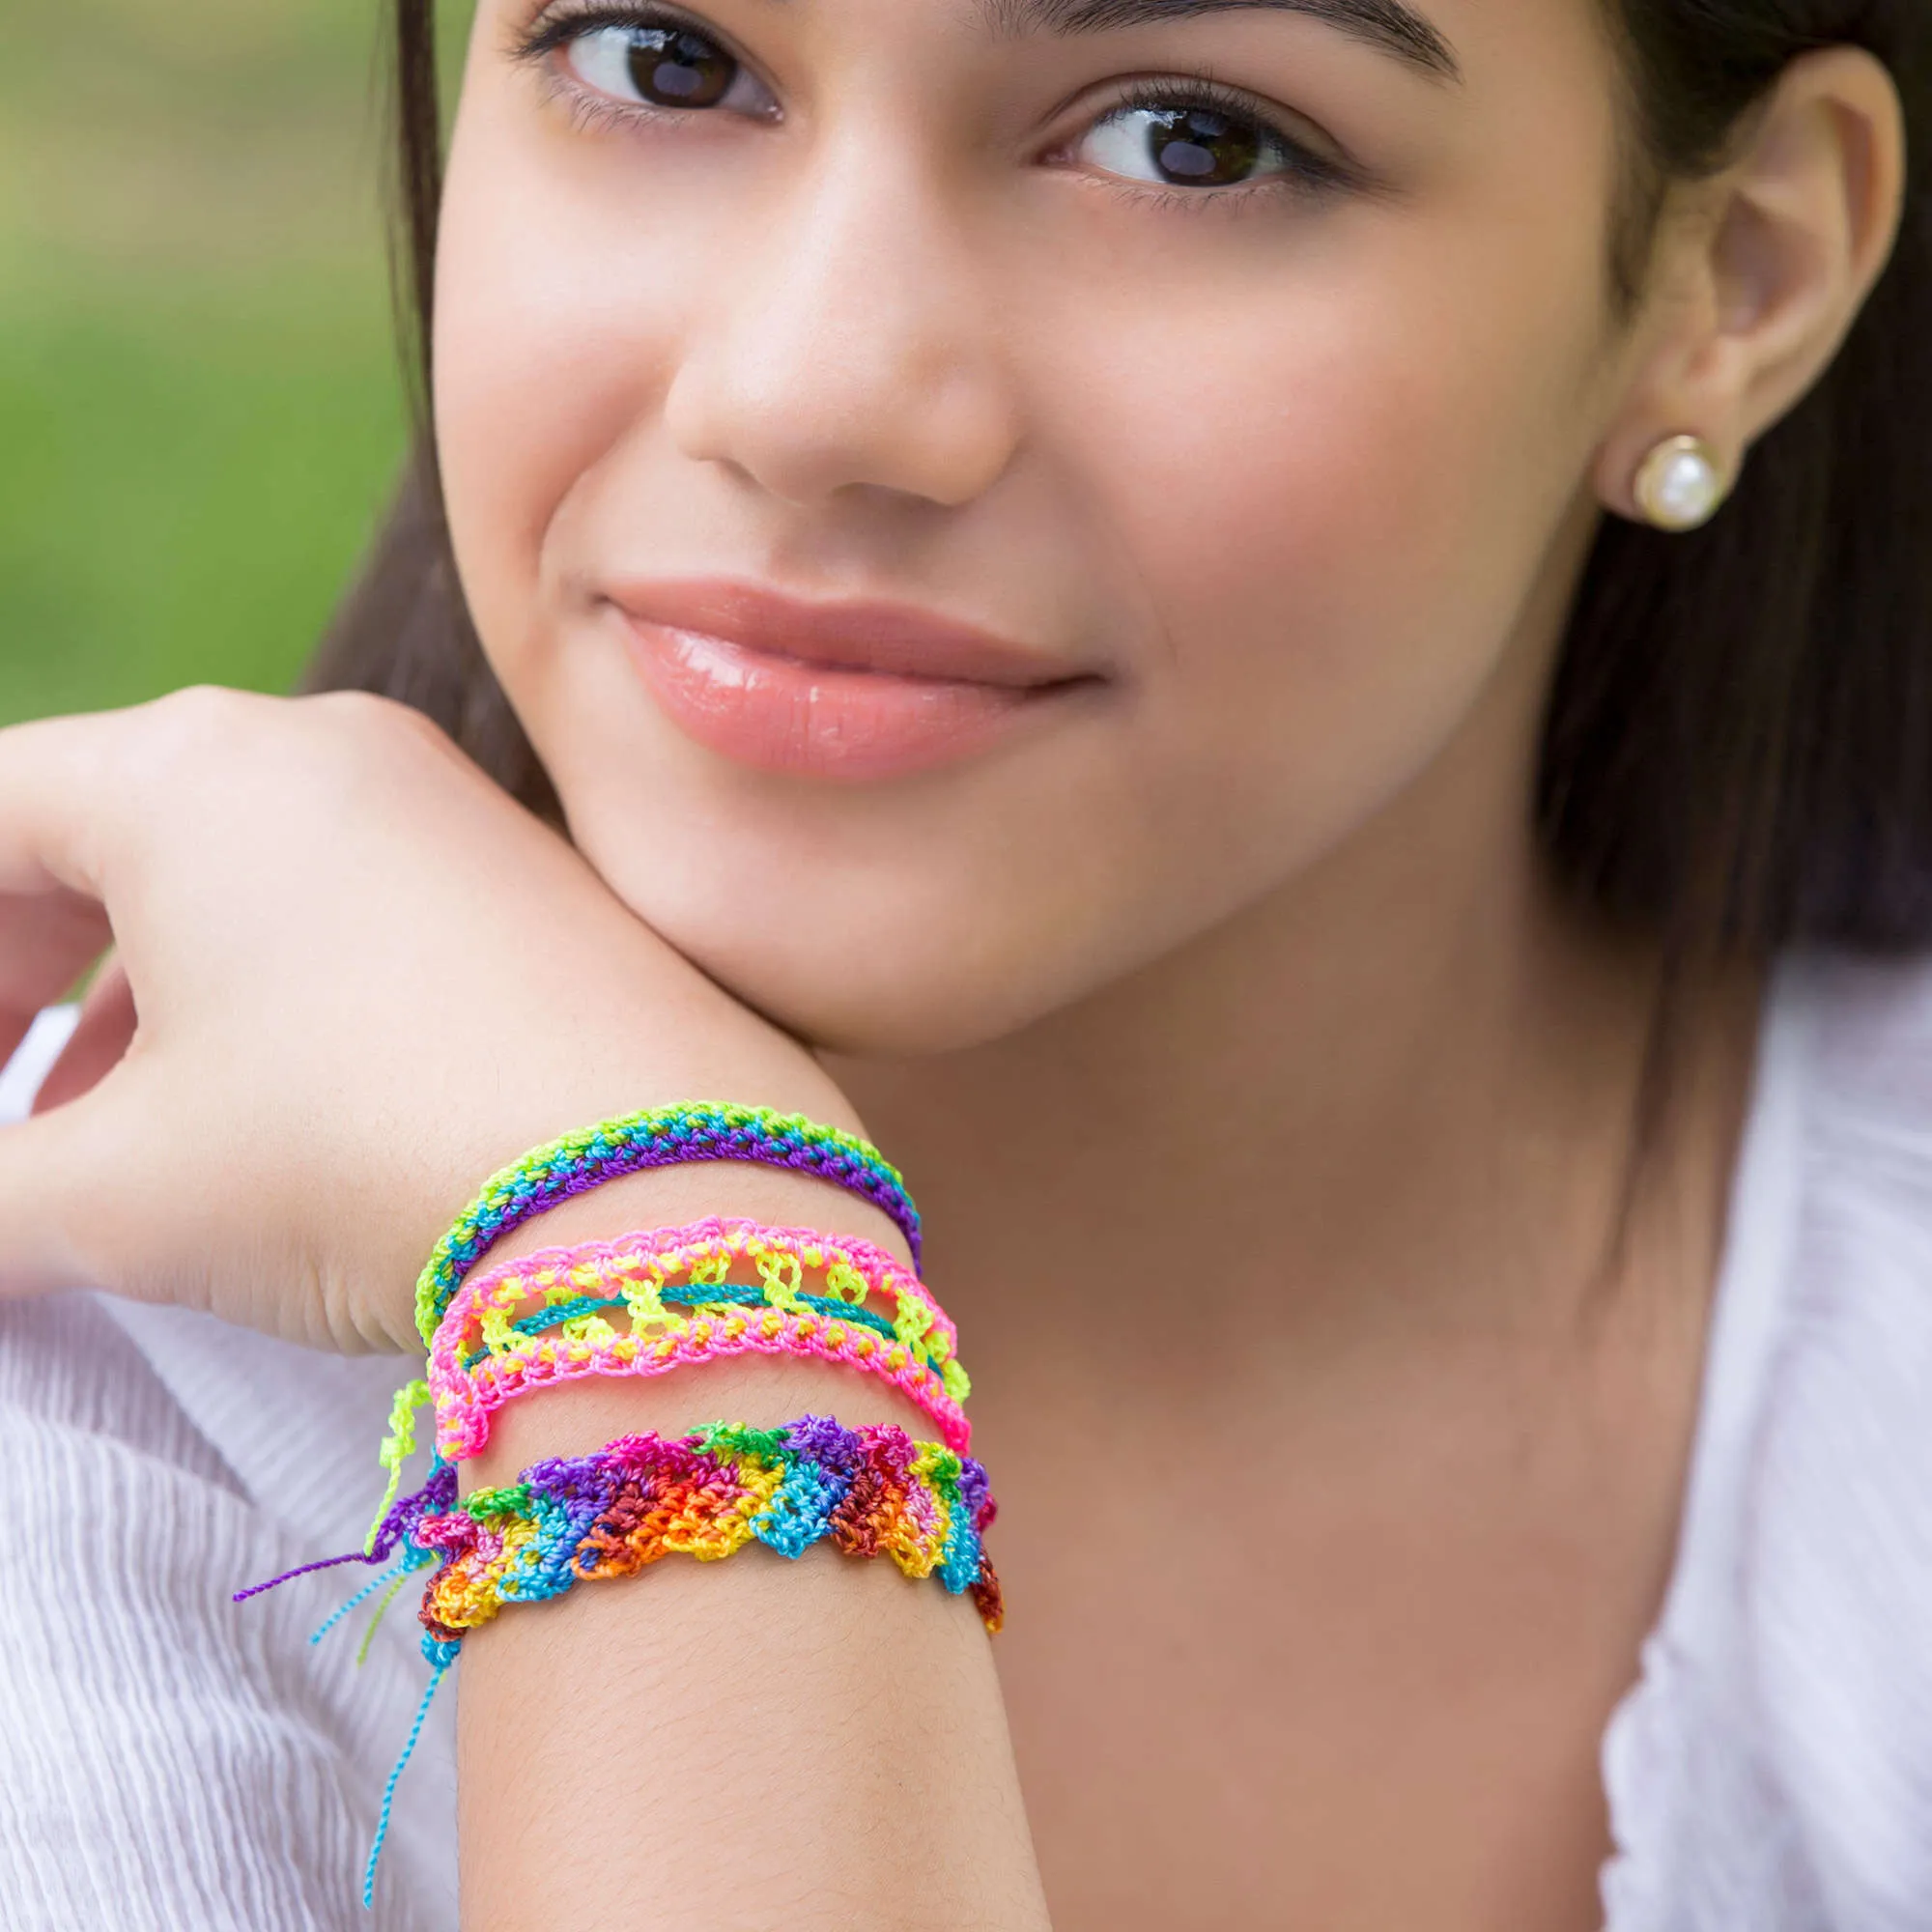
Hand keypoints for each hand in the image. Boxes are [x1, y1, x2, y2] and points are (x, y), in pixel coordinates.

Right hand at [0, 688, 871, 1351]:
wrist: (671, 1189)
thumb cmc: (362, 1157)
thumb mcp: (124, 1194)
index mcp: (192, 768)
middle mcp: (328, 747)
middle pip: (108, 831)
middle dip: (21, 967)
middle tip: (7, 1094)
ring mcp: (449, 805)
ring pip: (239, 875)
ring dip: (144, 996)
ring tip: (102, 1132)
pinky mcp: (537, 880)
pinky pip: (354, 908)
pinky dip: (273, 993)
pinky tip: (266, 1110)